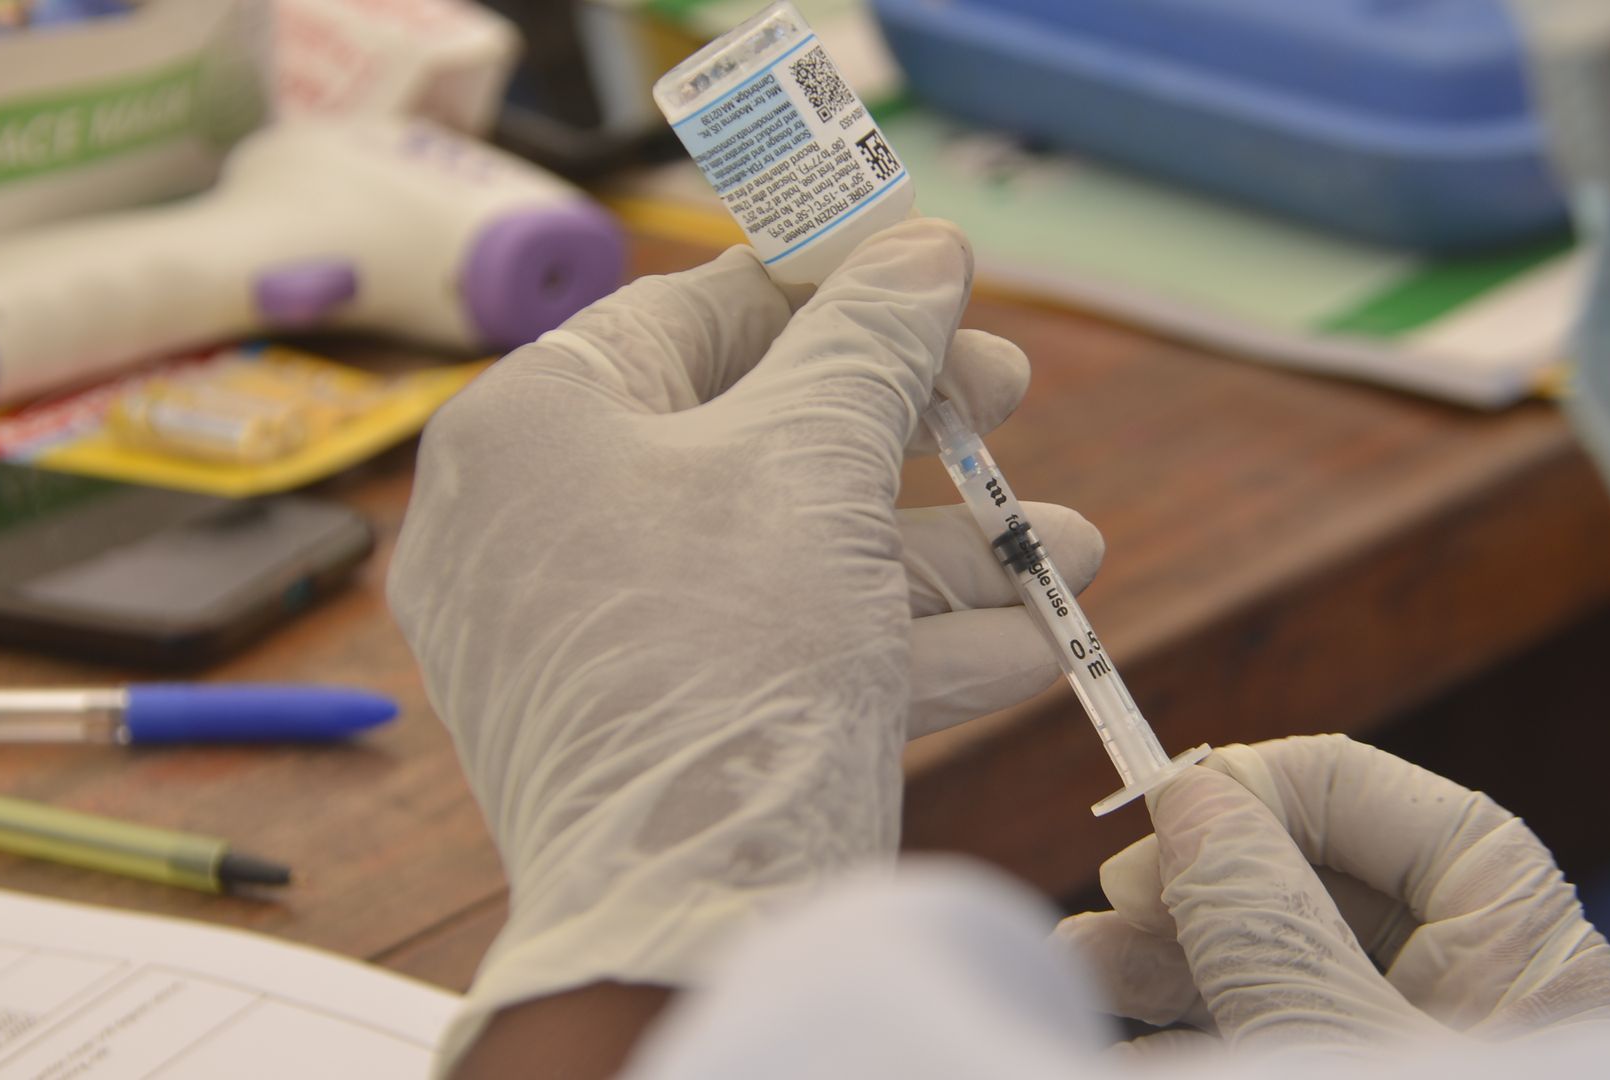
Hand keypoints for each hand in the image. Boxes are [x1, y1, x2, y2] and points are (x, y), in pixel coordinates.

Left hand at [388, 220, 1101, 1058]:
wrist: (684, 925)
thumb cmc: (720, 654)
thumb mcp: (813, 464)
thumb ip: (873, 342)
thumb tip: (924, 248)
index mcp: (535, 425)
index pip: (696, 313)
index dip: (834, 287)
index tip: (939, 281)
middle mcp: (544, 525)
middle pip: (757, 436)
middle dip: (915, 433)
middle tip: (1010, 402)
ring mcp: (594, 639)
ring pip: (789, 558)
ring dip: (943, 555)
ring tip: (1073, 552)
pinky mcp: (654, 732)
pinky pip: (780, 652)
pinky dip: (901, 645)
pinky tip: (1031, 647)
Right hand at [1055, 735, 1609, 1052]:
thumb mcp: (1350, 1050)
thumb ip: (1270, 923)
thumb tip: (1192, 795)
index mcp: (1517, 939)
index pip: (1374, 798)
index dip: (1256, 787)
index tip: (1158, 815)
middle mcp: (1467, 985)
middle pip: (1304, 885)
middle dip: (1190, 891)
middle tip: (1102, 910)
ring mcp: (1408, 1047)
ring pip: (1271, 969)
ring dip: (1164, 965)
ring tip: (1070, 974)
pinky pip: (1266, 1037)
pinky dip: (1192, 1032)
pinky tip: (1116, 1038)